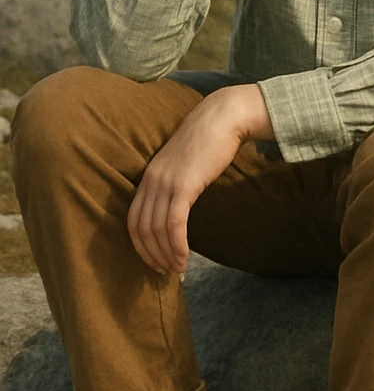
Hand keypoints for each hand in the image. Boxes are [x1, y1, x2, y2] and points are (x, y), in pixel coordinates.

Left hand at [127, 85, 273, 274]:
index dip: (140, 246)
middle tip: (166, 272)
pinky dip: (177, 245)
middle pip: (141, 229)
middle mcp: (151, 181)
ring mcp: (165, 183)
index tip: (154, 261)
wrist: (222, 118)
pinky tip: (185, 257)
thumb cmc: (209, 141)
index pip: (133, 220)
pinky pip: (174, 224)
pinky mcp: (183, 186)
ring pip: (157, 230)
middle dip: (151, 255)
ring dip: (167, 255)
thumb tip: (179, 209)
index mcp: (148, 177)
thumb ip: (176, 184)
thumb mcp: (184, 165)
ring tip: (179, 269)